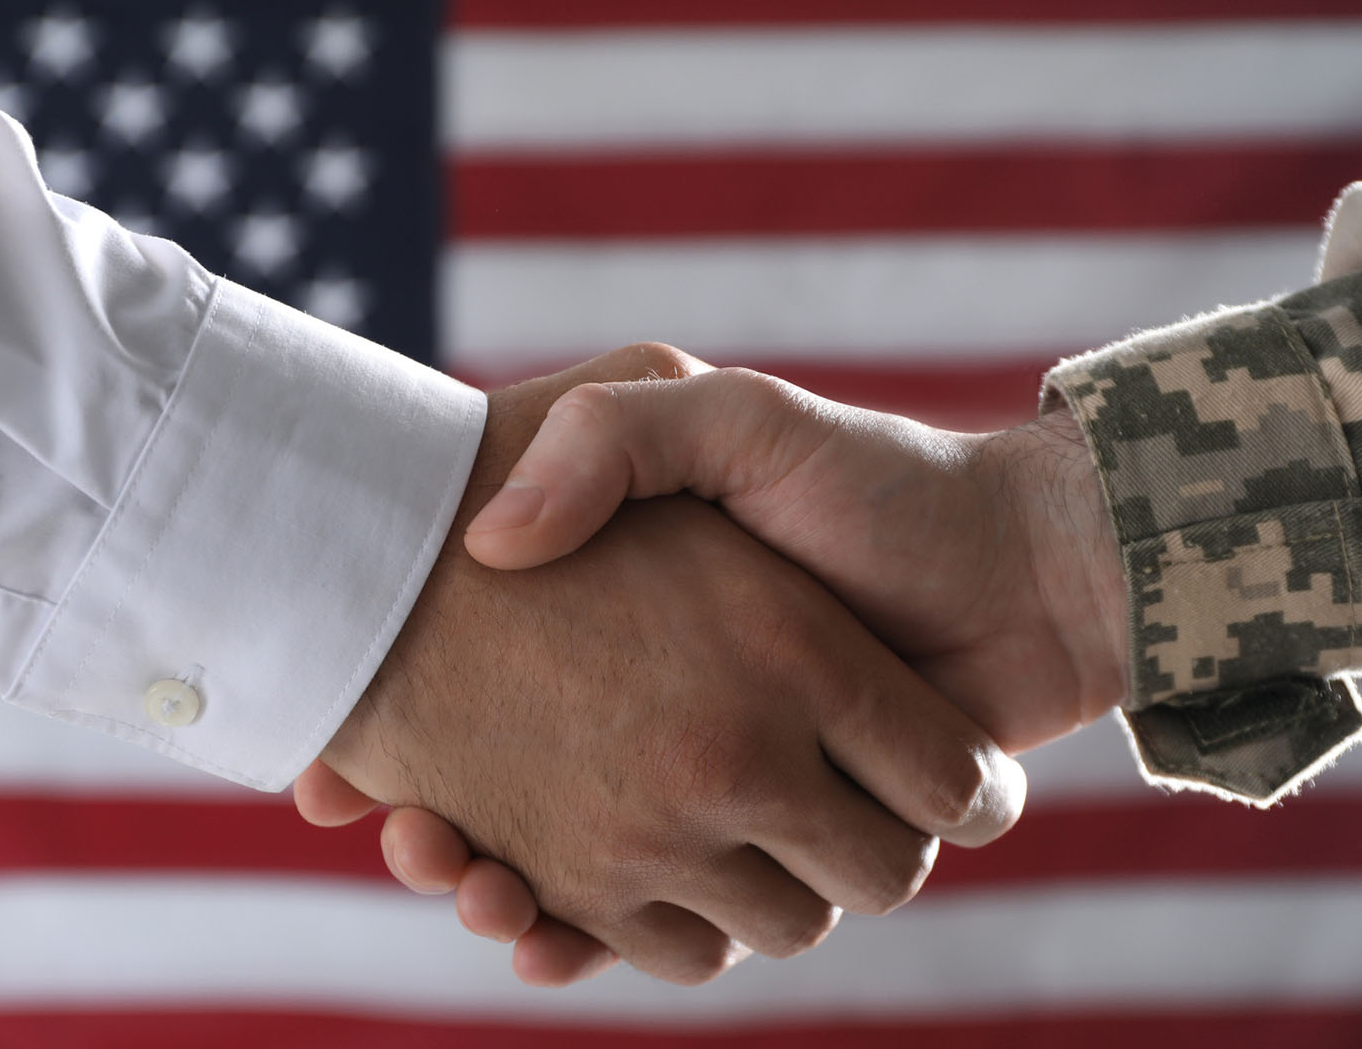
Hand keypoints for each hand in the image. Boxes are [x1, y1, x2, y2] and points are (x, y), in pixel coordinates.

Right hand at [302, 345, 1027, 986]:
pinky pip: (667, 932)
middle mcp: (665, 729)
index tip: (340, 775)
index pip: (479, 710)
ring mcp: (716, 802)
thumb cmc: (873, 483)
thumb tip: (490, 543)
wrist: (1021, 567)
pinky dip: (595, 944)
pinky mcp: (775, 860)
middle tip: (402, 832)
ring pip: (577, 882)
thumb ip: (614, 438)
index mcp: (645, 641)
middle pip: (508, 812)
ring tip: (461, 870)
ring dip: (510, 895)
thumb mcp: (727, 417)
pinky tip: (532, 929)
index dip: (401, 750)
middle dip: (447, 841)